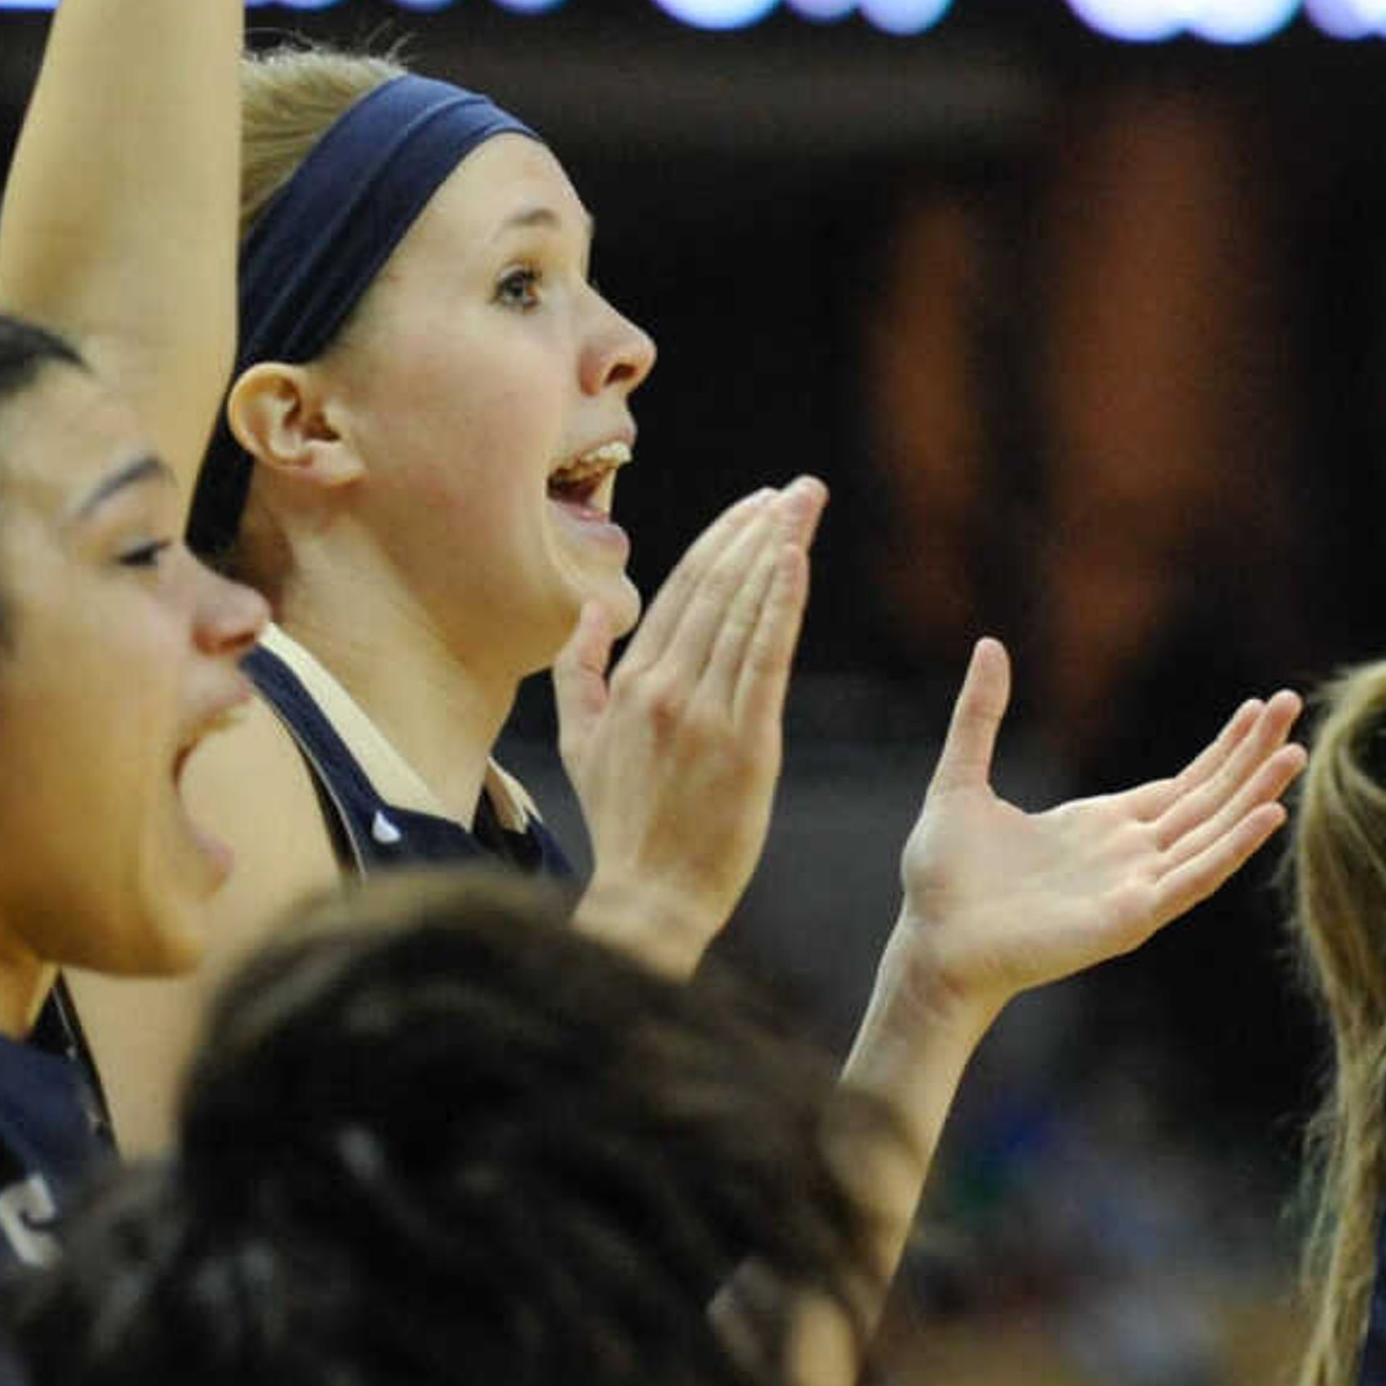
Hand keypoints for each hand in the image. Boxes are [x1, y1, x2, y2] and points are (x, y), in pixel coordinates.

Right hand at [559, 481, 821, 977]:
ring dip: (778, 550)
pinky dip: (782, 604)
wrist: (651, 898)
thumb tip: (591, 612)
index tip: (756, 504)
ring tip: (807, 504)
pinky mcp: (746, 741)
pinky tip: (797, 562)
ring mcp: (705, 712)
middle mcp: (665, 686)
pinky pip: (766, 658)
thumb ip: (578, 674)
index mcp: (631, 683)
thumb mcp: (579, 745)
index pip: (681, 591)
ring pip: (744, 612)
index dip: (722, 540)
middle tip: (797, 488)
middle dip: (759, 529)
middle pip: (717, 587)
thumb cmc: (622, 825)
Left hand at [886, 641, 1303, 1016]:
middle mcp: (1130, 855)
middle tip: (1293, 703)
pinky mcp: (1130, 917)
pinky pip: (1194, 879)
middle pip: (1209, 798)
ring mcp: (1135, 887)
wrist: (932, 943)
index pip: (1182, 783)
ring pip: (1212, 833)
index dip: (1223, 748)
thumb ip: (980, 716)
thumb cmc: (944, 879)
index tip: (1258, 708)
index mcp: (1101, 826)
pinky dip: (1231, 848)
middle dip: (1252, 754)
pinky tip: (1266, 815)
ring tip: (1294, 753)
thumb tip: (991, 646)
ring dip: (1255, 794)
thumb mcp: (961, 779)